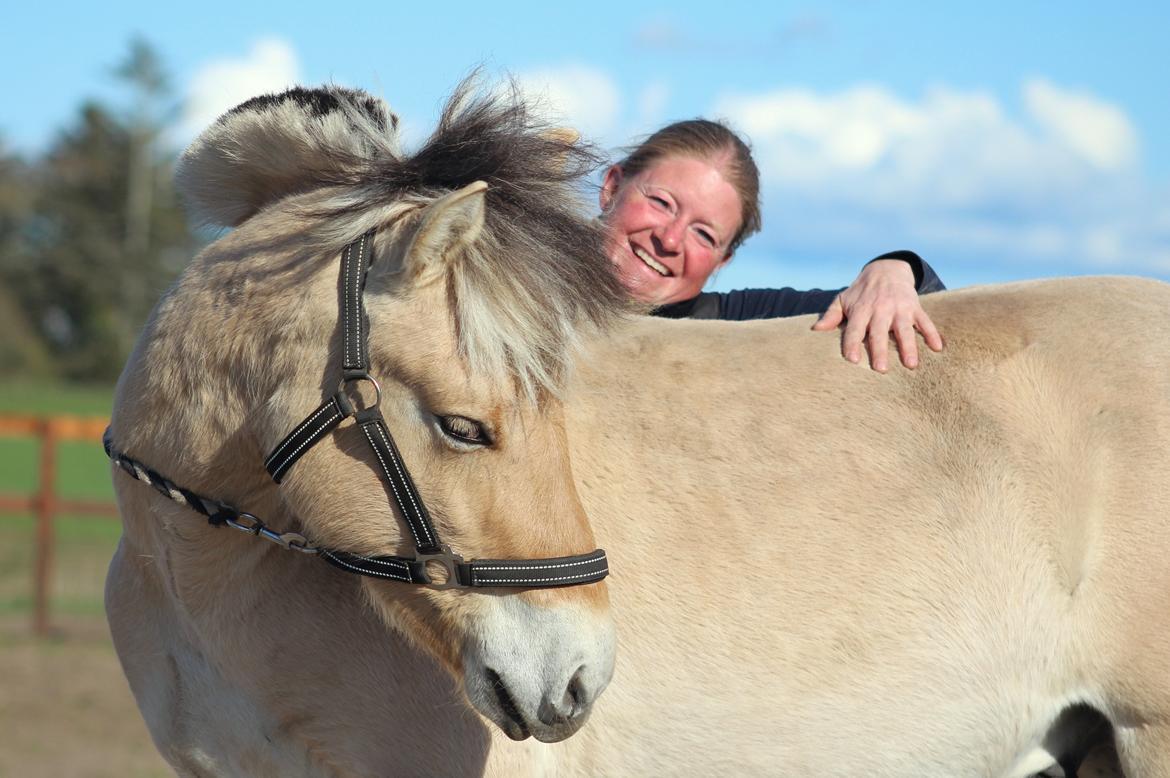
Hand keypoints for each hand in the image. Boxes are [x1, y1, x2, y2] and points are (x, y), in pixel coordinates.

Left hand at [811, 260, 943, 371]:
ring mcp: (899, 308)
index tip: (853, 360)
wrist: (886, 269)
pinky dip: (932, 333)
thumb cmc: (861, 291)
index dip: (852, 344)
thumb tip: (815, 330)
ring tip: (911, 365)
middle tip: (881, 369)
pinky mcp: (915, 307)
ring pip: (904, 329)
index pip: (854, 329)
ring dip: (908, 346)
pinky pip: (925, 321)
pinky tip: (938, 347)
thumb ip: (831, 315)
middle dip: (880, 350)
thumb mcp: (843, 299)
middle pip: (879, 332)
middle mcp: (880, 309)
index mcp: (861, 310)